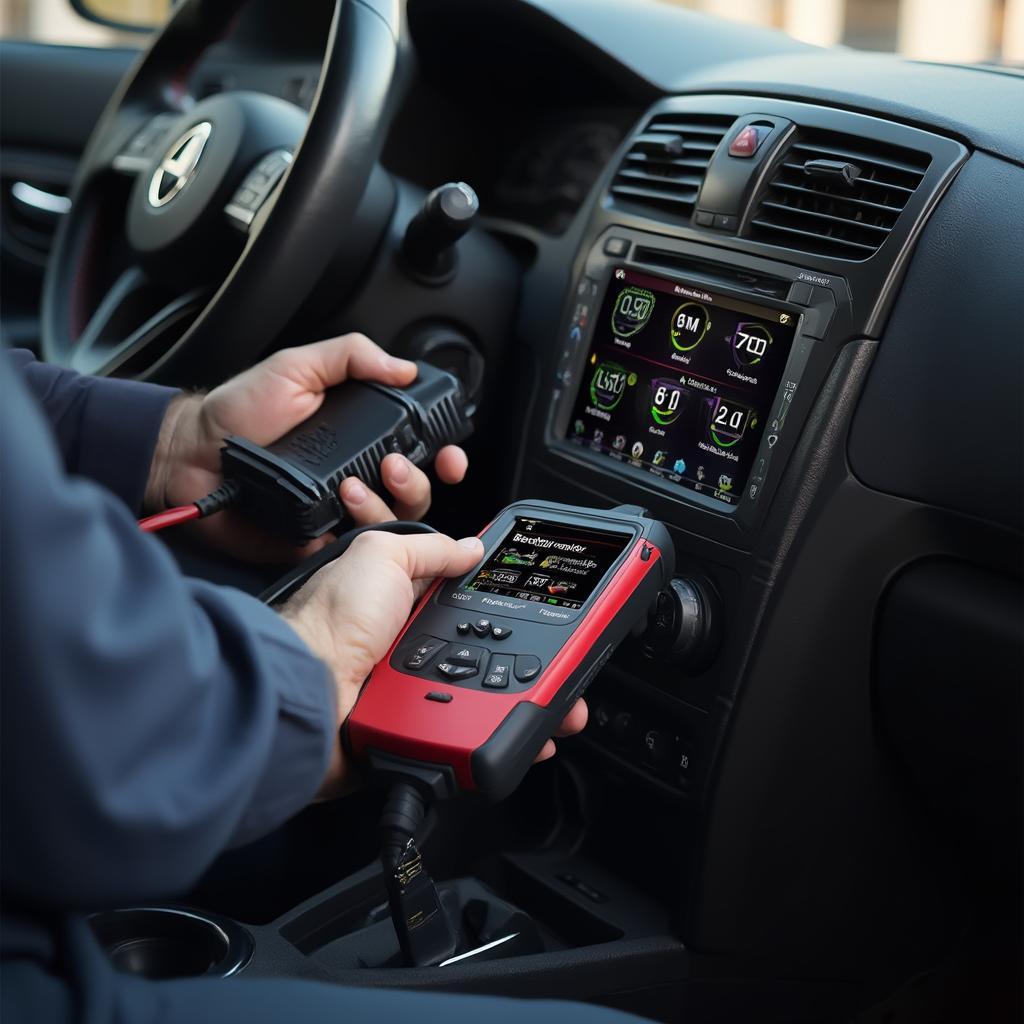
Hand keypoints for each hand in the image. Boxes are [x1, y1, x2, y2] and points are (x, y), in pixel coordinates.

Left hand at [145, 334, 468, 559]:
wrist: (191, 455)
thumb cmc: (237, 411)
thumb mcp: (297, 366)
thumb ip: (351, 356)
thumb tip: (403, 366)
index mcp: (359, 430)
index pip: (417, 442)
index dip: (442, 448)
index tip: (451, 451)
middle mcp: (356, 468)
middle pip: (415, 485)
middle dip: (423, 480)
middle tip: (402, 466)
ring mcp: (339, 505)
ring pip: (392, 517)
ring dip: (388, 500)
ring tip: (358, 482)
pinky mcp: (319, 535)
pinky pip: (355, 542)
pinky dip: (359, 530)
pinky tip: (343, 508)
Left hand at [280, 530, 587, 796]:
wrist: (300, 697)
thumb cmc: (325, 624)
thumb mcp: (378, 555)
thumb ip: (426, 547)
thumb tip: (469, 547)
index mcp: (403, 604)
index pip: (469, 600)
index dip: (509, 605)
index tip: (545, 611)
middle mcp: (411, 649)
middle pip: (489, 653)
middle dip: (535, 663)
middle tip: (570, 669)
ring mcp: (416, 693)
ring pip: (486, 698)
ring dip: (527, 703)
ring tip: (563, 705)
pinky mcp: (415, 733)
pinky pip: (467, 735)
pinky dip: (498, 734)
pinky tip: (525, 733)